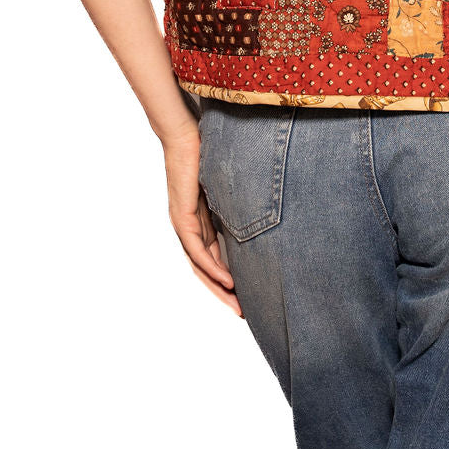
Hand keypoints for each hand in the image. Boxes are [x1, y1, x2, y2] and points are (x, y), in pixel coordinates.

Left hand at [162, 123, 242, 316]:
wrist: (185, 135)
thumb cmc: (207, 154)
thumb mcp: (229, 188)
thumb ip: (239, 203)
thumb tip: (266, 210)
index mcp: (201, 223)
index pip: (214, 260)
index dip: (229, 280)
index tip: (248, 296)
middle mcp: (189, 229)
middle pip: (206, 271)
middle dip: (224, 294)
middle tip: (244, 313)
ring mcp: (184, 225)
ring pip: (200, 267)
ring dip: (219, 288)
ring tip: (238, 305)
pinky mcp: (182, 218)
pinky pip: (197, 250)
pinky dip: (212, 267)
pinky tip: (228, 280)